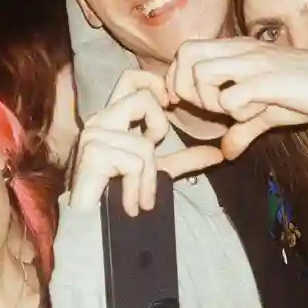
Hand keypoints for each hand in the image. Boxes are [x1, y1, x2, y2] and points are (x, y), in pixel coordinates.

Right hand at [68, 68, 223, 216]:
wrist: (90, 229)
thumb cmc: (116, 199)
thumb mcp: (156, 173)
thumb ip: (184, 159)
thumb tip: (218, 153)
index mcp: (112, 118)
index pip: (132, 78)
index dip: (155, 85)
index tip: (171, 107)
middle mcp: (99, 120)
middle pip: (142, 97)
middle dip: (159, 126)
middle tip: (154, 153)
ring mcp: (93, 135)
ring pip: (144, 142)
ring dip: (149, 177)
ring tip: (142, 198)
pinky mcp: (93, 153)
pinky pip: (136, 162)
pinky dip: (139, 187)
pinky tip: (132, 204)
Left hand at [166, 38, 307, 157]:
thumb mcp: (269, 112)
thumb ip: (243, 129)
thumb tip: (225, 152)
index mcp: (237, 51)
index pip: (185, 52)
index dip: (181, 80)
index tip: (195, 105)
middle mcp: (242, 51)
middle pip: (185, 56)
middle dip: (188, 89)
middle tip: (211, 109)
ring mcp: (256, 63)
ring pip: (202, 73)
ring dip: (210, 100)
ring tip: (235, 112)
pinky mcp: (271, 80)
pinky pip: (232, 96)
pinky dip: (236, 112)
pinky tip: (257, 114)